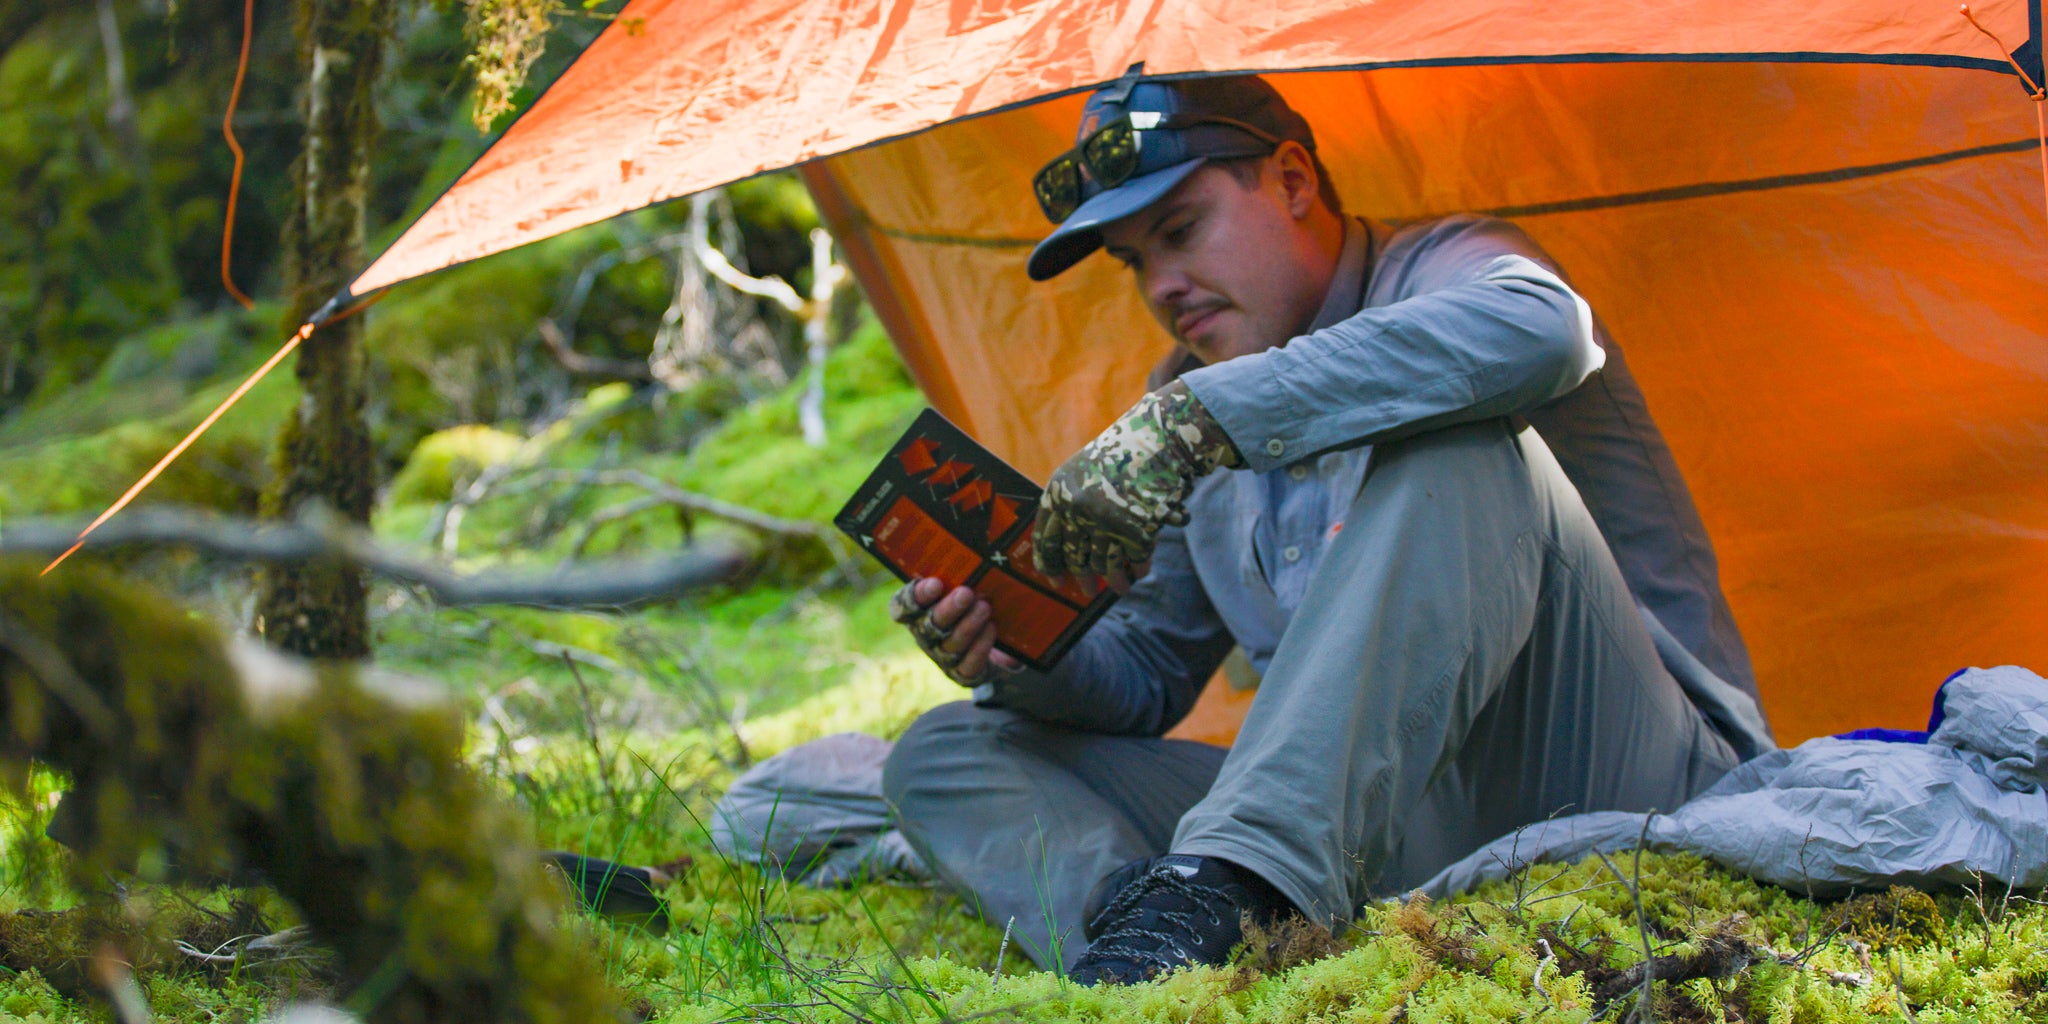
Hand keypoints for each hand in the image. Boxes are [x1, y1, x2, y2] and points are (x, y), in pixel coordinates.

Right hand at [890, 577, 1022, 684]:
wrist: (993, 637)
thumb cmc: (972, 601)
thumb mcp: (964, 585)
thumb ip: (961, 577)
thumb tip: (975, 565)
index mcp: (916, 611)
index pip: (902, 606)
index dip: (916, 597)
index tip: (936, 583)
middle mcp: (924, 635)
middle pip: (929, 625)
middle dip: (948, 609)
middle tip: (966, 593)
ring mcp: (942, 656)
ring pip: (950, 644)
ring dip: (968, 625)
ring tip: (985, 608)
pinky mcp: (961, 673)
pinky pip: (968, 664)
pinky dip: (980, 647)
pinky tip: (991, 628)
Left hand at [1032, 380, 1241, 581]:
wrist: (1162, 436)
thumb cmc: (1124, 452)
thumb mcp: (1083, 470)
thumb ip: (1071, 505)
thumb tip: (1068, 554)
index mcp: (1058, 491)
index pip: (1045, 538)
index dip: (1049, 564)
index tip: (1055, 581)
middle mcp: (1076, 508)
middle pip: (1073, 555)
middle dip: (1081, 577)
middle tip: (1086, 592)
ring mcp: (1105, 520)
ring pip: (1103, 563)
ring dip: (1113, 579)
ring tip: (1121, 588)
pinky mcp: (1134, 530)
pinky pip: (1133, 559)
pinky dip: (1138, 568)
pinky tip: (1140, 572)